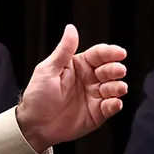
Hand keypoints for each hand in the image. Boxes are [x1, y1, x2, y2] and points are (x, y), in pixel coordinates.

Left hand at [16, 24, 127, 152]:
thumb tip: (71, 28)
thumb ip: (63, 51)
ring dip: (117, 87)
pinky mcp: (97, 113)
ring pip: (113, 88)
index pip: (98, 55)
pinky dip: (114, 104)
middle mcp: (89, 79)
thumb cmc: (37, 96)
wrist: (34, 125)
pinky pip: (110, 107)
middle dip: (115, 69)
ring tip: (117, 88)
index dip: (110, 52)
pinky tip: (114, 102)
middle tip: (118, 71)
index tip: (120, 53)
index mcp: (78, 66)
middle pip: (109, 70)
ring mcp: (94, 96)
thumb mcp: (48, 70)